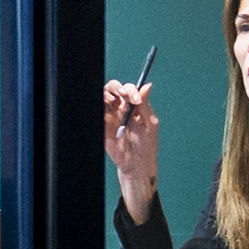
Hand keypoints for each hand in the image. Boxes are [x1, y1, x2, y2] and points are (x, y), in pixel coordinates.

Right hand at [103, 79, 158, 216]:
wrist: (136, 163)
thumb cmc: (146, 145)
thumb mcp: (150, 123)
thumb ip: (145, 104)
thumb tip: (147, 85)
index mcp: (133, 106)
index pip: (128, 90)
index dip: (131, 90)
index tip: (136, 100)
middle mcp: (120, 108)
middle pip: (113, 89)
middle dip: (117, 88)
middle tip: (123, 95)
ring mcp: (110, 116)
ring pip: (103, 96)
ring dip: (107, 93)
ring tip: (113, 100)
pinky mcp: (103, 125)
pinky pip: (98, 110)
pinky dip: (100, 104)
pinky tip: (105, 106)